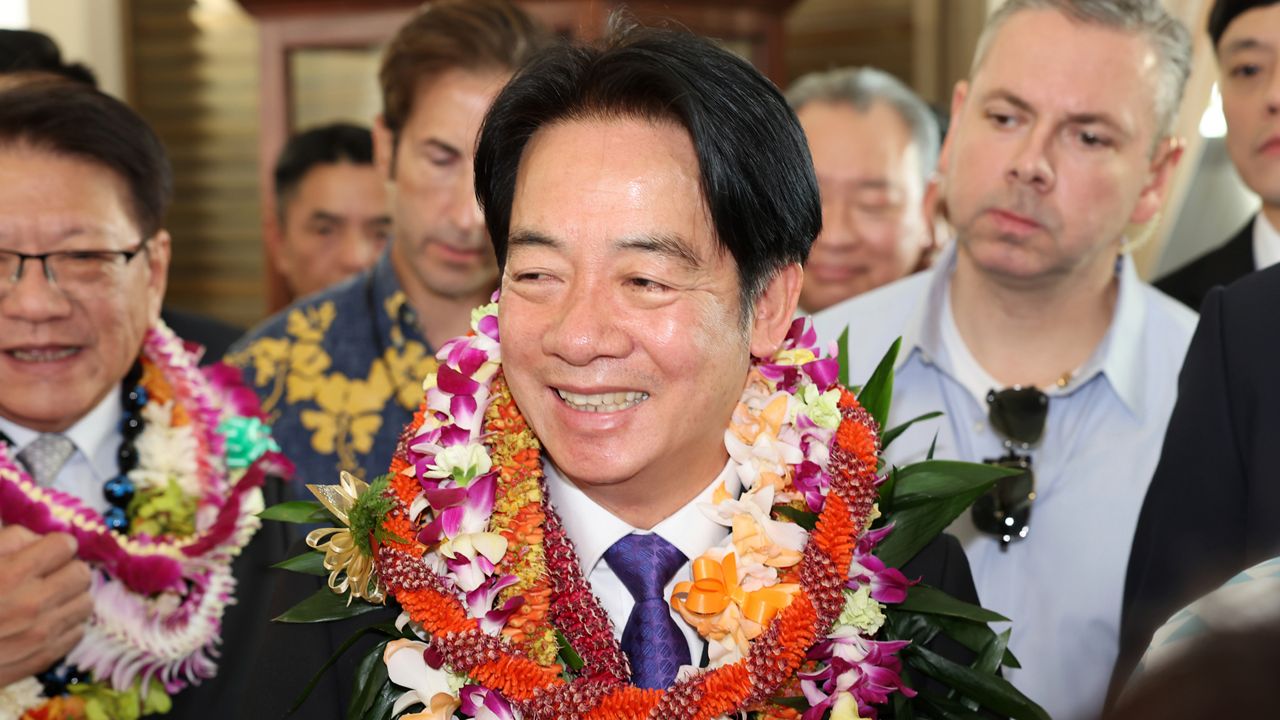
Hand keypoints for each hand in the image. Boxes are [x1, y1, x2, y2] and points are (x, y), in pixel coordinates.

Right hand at [0, 526, 92, 686]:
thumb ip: (10, 541)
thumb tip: (40, 539)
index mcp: (11, 575)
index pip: (65, 545)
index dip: (53, 545)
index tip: (43, 552)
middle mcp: (31, 605)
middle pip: (82, 573)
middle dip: (66, 569)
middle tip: (46, 575)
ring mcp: (39, 635)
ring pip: (85, 603)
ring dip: (69, 598)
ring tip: (45, 599)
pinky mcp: (41, 658)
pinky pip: (76, 632)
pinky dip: (63, 625)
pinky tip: (41, 623)